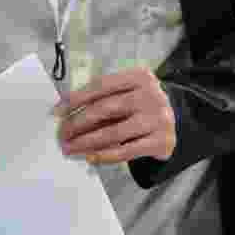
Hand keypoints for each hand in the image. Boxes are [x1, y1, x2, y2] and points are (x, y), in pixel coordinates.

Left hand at [56, 69, 175, 163]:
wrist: (177, 121)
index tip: (58, 111)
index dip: (76, 98)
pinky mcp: (161, 141)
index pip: (101, 85)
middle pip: (105, 108)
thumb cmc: (142, 106)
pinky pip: (126, 151)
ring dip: (87, 141)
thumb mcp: (129, 93)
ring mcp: (157, 118)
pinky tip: (90, 157)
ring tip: (71, 148)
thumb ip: (105, 99)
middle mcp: (150, 95)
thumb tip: (68, 114)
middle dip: (78, 122)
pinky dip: (105, 155)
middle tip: (62, 133)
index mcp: (139, 77)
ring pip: (114, 131)